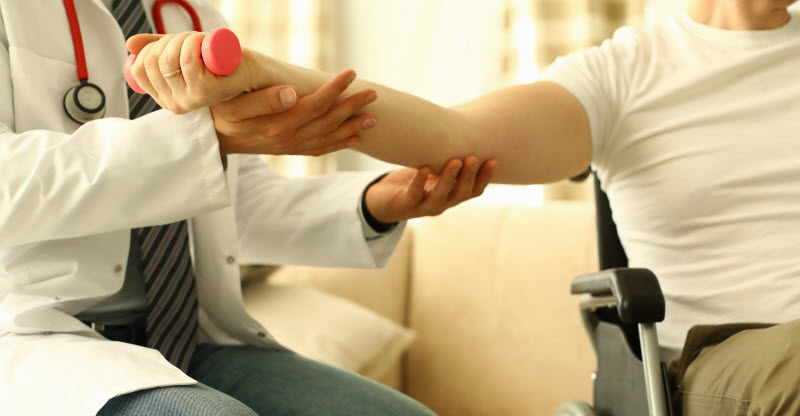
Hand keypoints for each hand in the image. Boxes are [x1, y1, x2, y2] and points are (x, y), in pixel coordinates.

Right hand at [127, 32, 252, 112]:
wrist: (254, 71)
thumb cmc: (219, 62)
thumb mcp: (182, 54)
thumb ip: (156, 50)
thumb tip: (130, 44)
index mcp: (165, 98)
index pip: (139, 67)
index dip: (154, 47)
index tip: (175, 43)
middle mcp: (176, 104)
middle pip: (153, 61)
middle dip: (170, 40)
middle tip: (193, 38)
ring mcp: (191, 100)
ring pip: (169, 58)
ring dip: (184, 38)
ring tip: (201, 41)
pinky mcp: (206, 93)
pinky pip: (186, 60)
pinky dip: (194, 42)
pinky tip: (206, 42)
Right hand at [212, 70, 376, 155]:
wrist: (209, 138)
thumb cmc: (219, 112)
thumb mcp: (233, 104)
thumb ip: (262, 99)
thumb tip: (291, 94)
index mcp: (276, 124)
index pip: (314, 105)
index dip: (334, 90)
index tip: (350, 74)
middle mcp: (286, 138)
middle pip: (327, 121)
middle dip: (352, 107)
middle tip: (373, 93)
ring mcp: (288, 146)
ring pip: (327, 137)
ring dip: (352, 127)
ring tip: (373, 117)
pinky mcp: (287, 150)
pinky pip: (318, 149)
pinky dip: (338, 144)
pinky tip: (354, 138)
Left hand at [365, 156, 498, 223]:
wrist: (382, 202)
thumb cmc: (411, 182)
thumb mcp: (433, 169)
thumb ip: (447, 158)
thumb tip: (464, 130)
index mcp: (451, 196)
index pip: (474, 191)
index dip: (485, 178)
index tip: (494, 161)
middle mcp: (441, 204)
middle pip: (460, 194)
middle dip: (468, 177)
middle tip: (473, 159)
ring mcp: (423, 206)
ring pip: (440, 196)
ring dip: (448, 179)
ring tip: (455, 161)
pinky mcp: (404, 205)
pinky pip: (414, 194)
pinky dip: (419, 181)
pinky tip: (424, 168)